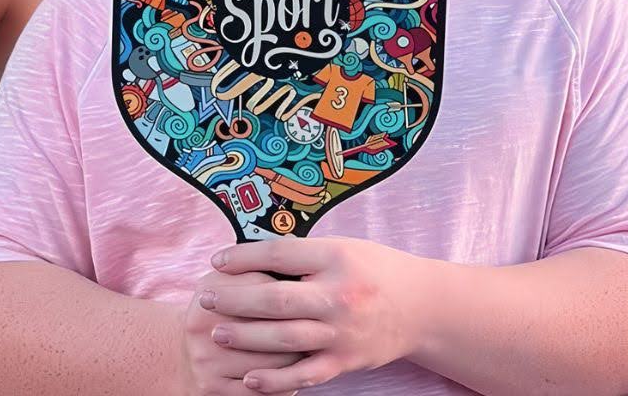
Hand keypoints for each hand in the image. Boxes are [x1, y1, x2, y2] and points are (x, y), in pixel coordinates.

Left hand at [201, 237, 420, 391]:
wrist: (420, 306)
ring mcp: (341, 332)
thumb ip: (304, 254)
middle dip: (235, 300)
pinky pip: (304, 374)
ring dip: (245, 338)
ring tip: (217, 333)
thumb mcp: (343, 247)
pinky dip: (275, 381)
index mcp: (336, 258)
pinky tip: (249, 378)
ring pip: (284, 339)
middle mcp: (338, 295)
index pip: (280, 255)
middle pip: (276, 299)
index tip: (217, 261)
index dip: (244, 257)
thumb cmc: (375, 268)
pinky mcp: (345, 361)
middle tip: (207, 297)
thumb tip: (254, 254)